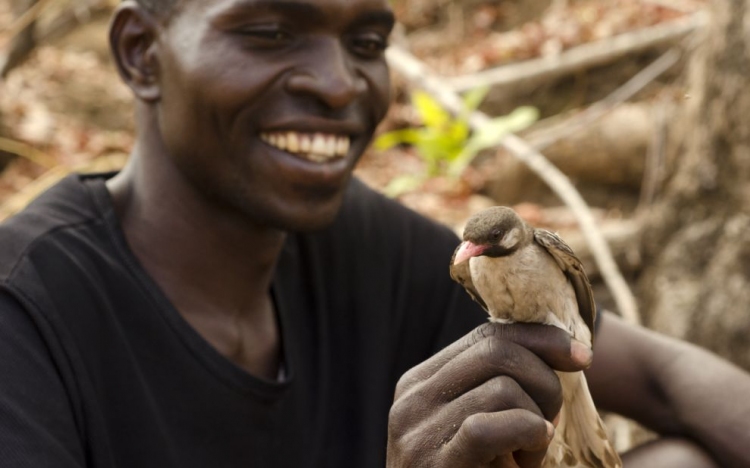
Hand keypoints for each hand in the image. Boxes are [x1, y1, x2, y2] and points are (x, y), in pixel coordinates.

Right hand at [386, 322, 591, 467]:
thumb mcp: (479, 426)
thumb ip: (495, 386)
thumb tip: (558, 348)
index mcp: (421, 382)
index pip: (486, 337)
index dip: (540, 339)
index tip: (581, 356)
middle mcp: (412, 400)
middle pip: (496, 353)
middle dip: (544, 382)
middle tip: (550, 423)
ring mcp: (417, 433)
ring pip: (502, 389)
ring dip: (535, 423)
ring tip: (527, 457)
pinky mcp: (434, 465)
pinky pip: (487, 428)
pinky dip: (524, 435)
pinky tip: (528, 460)